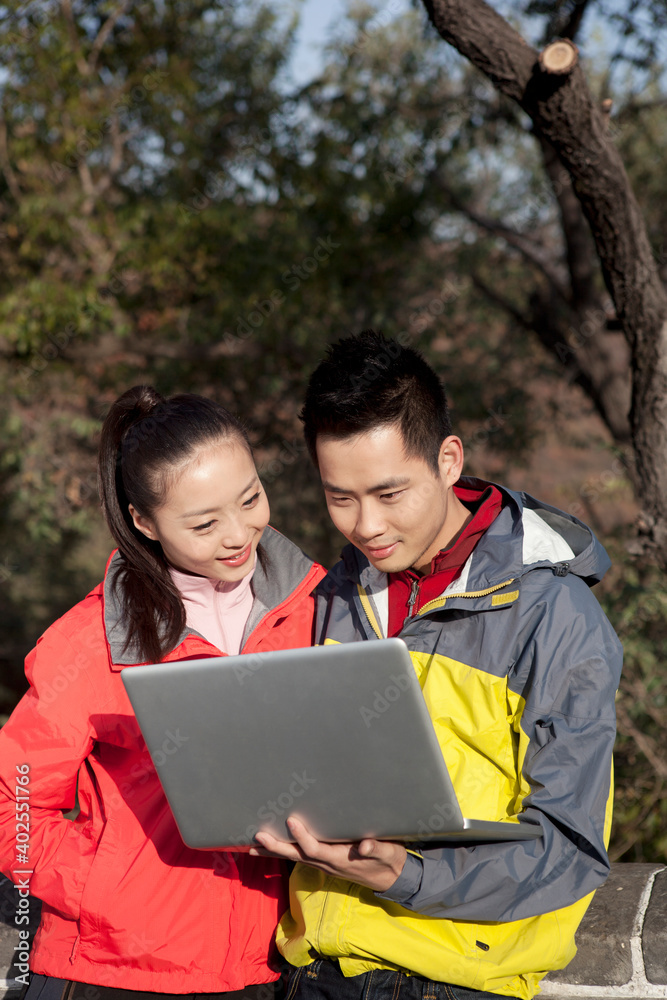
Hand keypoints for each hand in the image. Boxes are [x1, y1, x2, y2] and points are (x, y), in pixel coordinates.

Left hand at [248, 816, 406, 891]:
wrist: (392, 878)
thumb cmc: (389, 860)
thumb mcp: (387, 853)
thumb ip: (376, 848)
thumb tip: (365, 845)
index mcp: (340, 859)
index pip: (315, 849)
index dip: (302, 837)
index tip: (291, 821)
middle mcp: (327, 864)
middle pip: (297, 856)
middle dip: (277, 847)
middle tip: (257, 838)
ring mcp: (324, 865)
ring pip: (294, 858)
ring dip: (274, 852)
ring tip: (252, 846)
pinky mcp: (324, 862)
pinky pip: (299, 857)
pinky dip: (283, 852)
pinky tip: (270, 847)